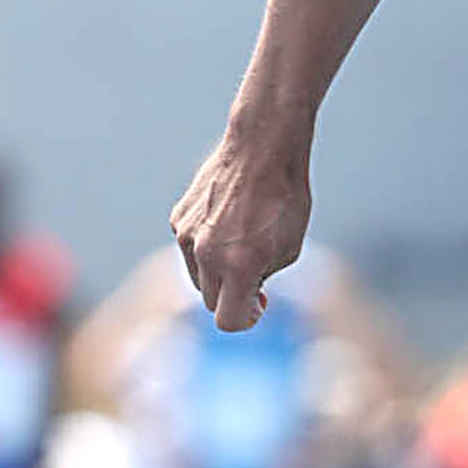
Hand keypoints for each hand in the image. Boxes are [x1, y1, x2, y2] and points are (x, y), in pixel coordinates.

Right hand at [169, 129, 311, 330]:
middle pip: (212, 301)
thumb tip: (246, 296)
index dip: (247, 318)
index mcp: (240, 265)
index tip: (259, 303)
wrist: (263, 146)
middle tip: (255, 271)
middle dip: (233, 294)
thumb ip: (263, 279)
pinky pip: (190, 249)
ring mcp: (187, 236)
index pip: (229, 321)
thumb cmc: (285, 198)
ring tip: (243, 240)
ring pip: (198, 277)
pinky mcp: (178, 219)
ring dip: (218, 271)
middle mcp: (207, 254)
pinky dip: (207, 245)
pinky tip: (228, 220)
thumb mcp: (289, 248)